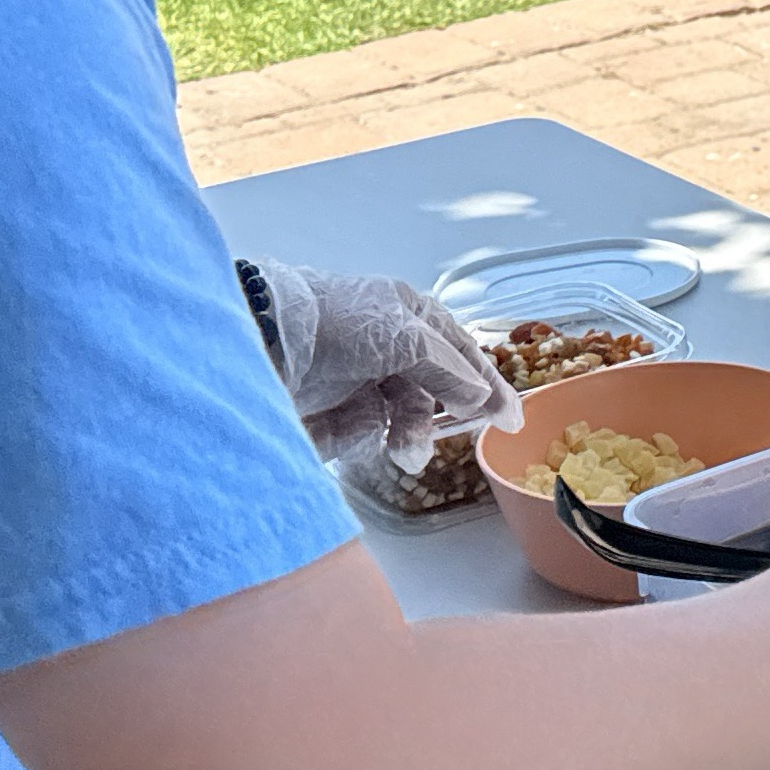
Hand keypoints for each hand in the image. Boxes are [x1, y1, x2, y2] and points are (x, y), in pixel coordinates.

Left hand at [256, 262, 519, 468]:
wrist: (259, 340)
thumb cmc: (336, 323)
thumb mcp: (405, 337)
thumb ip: (449, 369)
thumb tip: (481, 400)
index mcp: (407, 314)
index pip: (459, 351)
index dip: (487, 384)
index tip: (510, 420)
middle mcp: (385, 344)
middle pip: (431, 390)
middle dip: (436, 419)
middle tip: (442, 444)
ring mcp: (356, 376)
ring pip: (400, 416)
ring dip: (407, 436)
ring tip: (405, 455)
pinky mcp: (328, 408)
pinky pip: (362, 431)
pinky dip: (363, 438)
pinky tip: (353, 438)